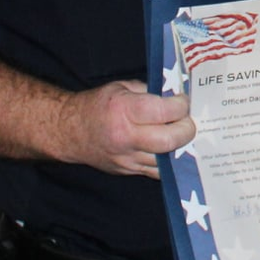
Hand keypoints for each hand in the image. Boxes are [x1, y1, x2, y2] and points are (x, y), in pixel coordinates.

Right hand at [58, 80, 195, 177]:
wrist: (70, 132)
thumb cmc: (98, 106)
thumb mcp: (123, 88)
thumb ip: (150, 91)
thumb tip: (177, 95)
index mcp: (123, 110)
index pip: (163, 111)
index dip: (181, 106)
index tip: (184, 101)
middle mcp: (125, 137)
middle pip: (169, 140)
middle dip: (187, 130)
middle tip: (188, 121)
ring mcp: (127, 158)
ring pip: (167, 159)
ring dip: (180, 147)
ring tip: (182, 134)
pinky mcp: (129, 171)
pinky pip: (158, 171)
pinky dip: (169, 161)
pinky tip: (173, 149)